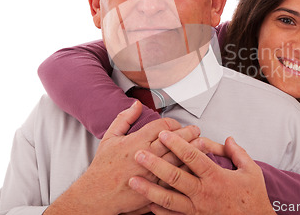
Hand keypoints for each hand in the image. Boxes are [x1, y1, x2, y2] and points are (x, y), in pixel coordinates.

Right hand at [46, 102, 200, 214]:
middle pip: (174, 140)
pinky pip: (176, 177)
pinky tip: (195, 166)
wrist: (96, 195)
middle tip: (196, 130)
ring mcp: (152, 173)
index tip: (176, 124)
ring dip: (193, 149)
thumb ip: (124, 119)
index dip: (173, 123)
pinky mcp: (155, 189)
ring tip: (203, 143)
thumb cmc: (102, 168)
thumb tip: (136, 104)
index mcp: (135, 142)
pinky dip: (186, 170)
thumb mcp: (109, 138)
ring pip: (178, 158)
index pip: (162, 126)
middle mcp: (145, 156)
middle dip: (189, 132)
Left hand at [129, 132, 275, 214]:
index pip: (193, 157)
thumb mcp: (251, 171)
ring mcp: (197, 208)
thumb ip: (237, 153)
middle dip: (155, 164)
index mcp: (216, 177)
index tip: (164, 134)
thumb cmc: (253, 199)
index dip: (177, 144)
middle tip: (139, 154)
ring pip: (168, 198)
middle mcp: (204, 192)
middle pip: (175, 176)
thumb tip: (228, 139)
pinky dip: (158, 210)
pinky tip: (147, 204)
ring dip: (149, 189)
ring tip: (134, 181)